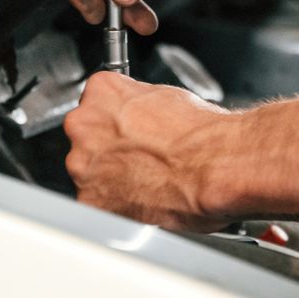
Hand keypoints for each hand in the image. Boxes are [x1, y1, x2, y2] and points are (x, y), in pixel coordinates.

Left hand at [65, 73, 231, 230]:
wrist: (215, 166)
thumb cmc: (202, 134)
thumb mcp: (169, 98)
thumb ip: (139, 105)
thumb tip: (141, 114)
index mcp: (102, 91)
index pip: (95, 103)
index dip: (115, 121)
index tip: (127, 131)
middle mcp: (84, 125)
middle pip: (86, 138)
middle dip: (108, 149)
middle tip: (139, 158)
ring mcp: (83, 164)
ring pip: (88, 172)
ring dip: (109, 178)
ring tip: (145, 181)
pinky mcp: (91, 200)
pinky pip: (96, 204)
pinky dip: (115, 206)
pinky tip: (142, 200)